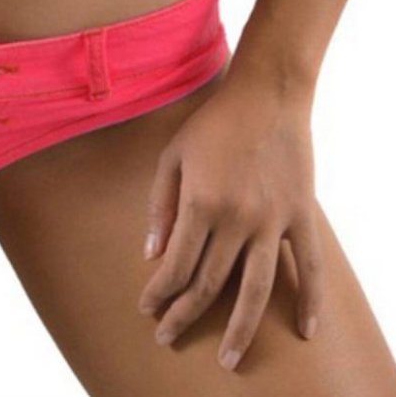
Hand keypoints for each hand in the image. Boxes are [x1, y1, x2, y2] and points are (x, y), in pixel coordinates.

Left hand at [137, 70, 322, 370]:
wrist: (266, 96)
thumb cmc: (212, 123)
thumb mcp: (172, 157)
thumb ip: (160, 207)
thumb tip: (151, 254)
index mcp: (200, 203)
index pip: (176, 265)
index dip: (159, 292)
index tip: (147, 309)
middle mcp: (236, 220)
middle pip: (209, 283)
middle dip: (184, 314)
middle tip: (169, 338)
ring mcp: (272, 221)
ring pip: (256, 289)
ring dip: (240, 328)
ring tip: (230, 361)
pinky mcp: (300, 216)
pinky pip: (309, 266)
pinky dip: (309, 300)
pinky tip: (305, 330)